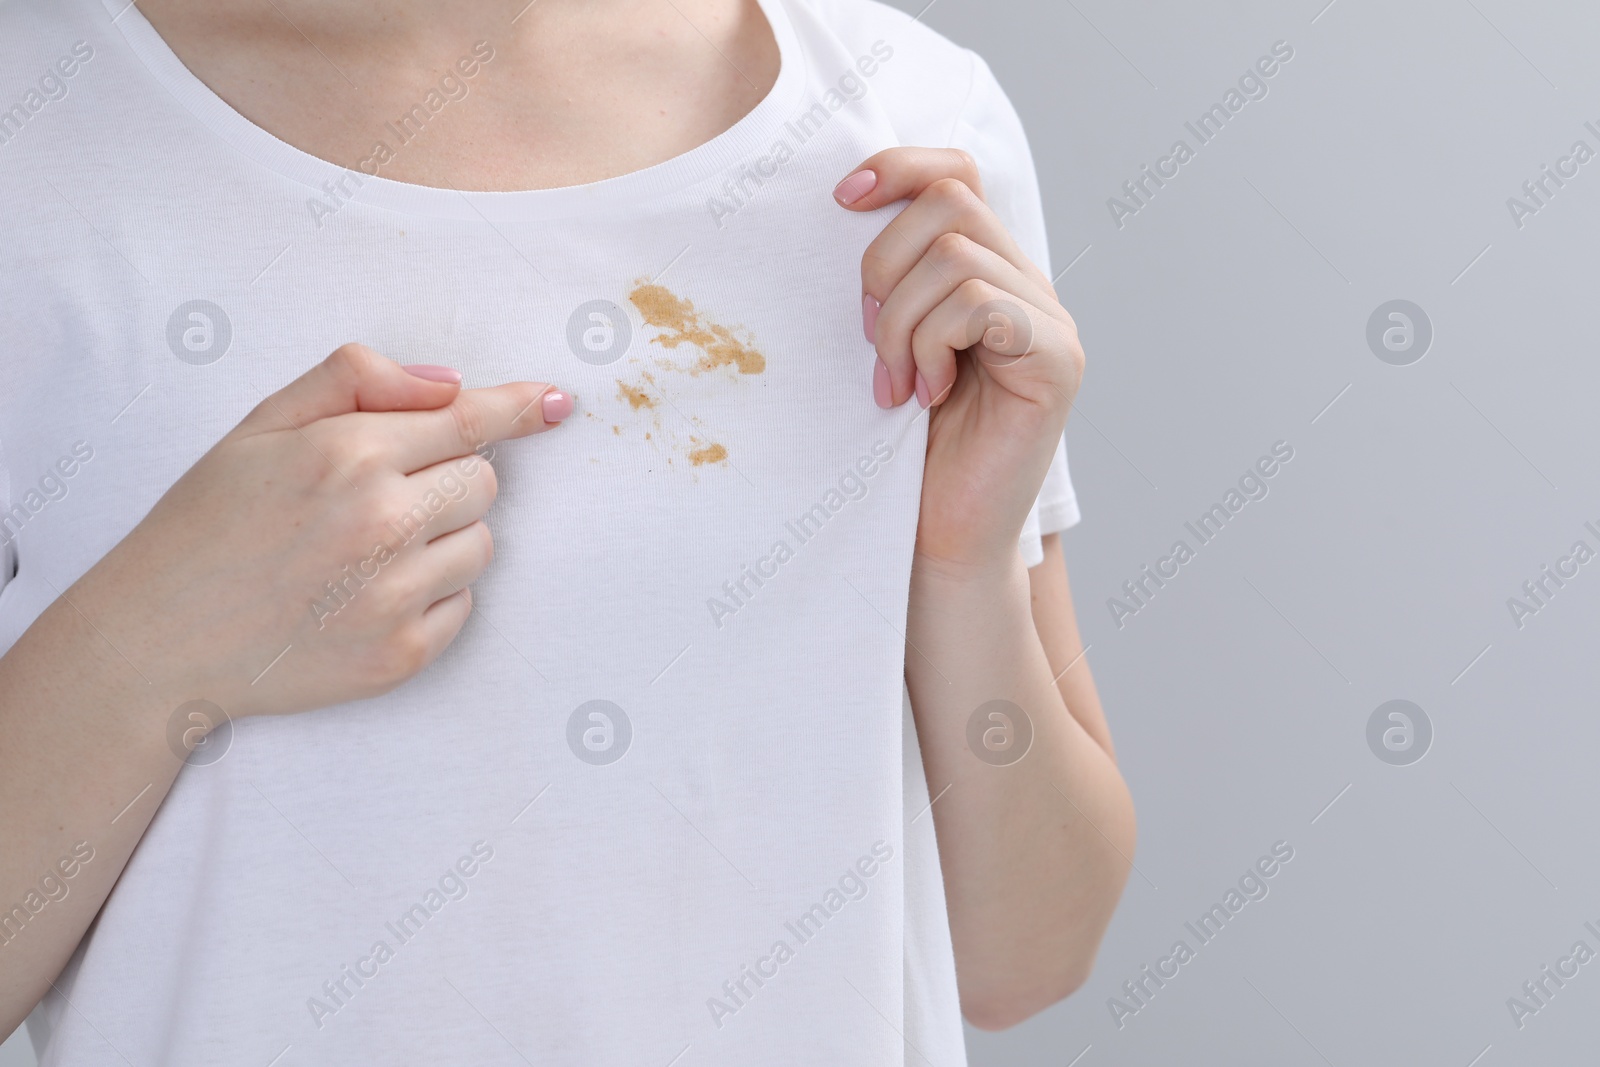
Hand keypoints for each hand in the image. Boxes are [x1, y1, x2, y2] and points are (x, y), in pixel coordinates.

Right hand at [75, 343, 570, 721]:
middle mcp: (384, 522)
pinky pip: (465, 604)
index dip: (520, 408)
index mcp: (351, 454)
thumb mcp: (262, 424)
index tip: (556, 404)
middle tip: (379, 497)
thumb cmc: (209, 522)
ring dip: (444, 538)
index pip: (470, 421)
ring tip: (366, 550)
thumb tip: (449, 383)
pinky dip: (432, 594)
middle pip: (485, 483)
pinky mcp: (405, 654)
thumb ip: (355, 379)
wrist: (159, 639)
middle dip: (449, 479)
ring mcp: (397, 594)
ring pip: (482, 544)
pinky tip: (366, 594)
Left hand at [835, 147, 1083, 572]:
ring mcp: (1052, 322)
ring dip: (900, 322)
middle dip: (883, 267)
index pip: (958, 173)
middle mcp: (1029, 286)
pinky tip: (928, 395)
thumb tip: (851, 198)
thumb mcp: (886, 344)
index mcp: (989, 273)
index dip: (899, 167)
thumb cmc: (904, 450)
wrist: (939, 538)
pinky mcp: (1057, 360)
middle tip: (870, 342)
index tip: (840, 198)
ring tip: (896, 383)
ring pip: (956, 256)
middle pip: (950, 202)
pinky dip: (932, 346)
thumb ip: (892, 278)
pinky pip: (978, 305)